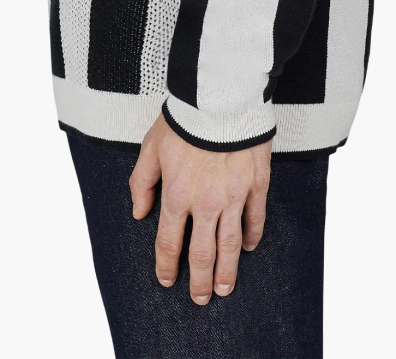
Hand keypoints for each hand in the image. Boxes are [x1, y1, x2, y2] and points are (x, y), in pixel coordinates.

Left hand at [128, 111, 272, 303]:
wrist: (221, 97)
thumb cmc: (184, 119)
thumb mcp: (151, 147)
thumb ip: (142, 182)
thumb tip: (139, 212)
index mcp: (177, 195)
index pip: (170, 242)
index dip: (167, 265)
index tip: (167, 281)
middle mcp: (205, 203)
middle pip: (202, 253)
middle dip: (200, 280)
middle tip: (201, 299)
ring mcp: (234, 196)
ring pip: (231, 244)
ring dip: (227, 271)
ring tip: (225, 288)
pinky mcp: (256, 184)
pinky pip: (255, 218)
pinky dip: (253, 236)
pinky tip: (250, 248)